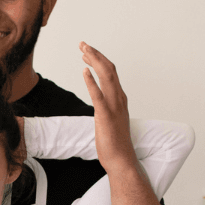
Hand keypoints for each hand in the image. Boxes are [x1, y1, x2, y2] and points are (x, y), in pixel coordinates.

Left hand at [79, 42, 135, 165]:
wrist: (121, 160)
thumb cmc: (115, 143)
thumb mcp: (111, 120)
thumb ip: (107, 108)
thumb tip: (100, 103)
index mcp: (120, 99)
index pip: (111, 73)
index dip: (99, 60)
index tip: (87, 53)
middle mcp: (119, 99)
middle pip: (109, 70)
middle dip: (96, 55)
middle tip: (83, 45)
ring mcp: (114, 107)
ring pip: (107, 77)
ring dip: (95, 61)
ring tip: (83, 51)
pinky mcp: (106, 116)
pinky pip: (99, 96)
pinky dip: (92, 82)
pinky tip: (84, 72)